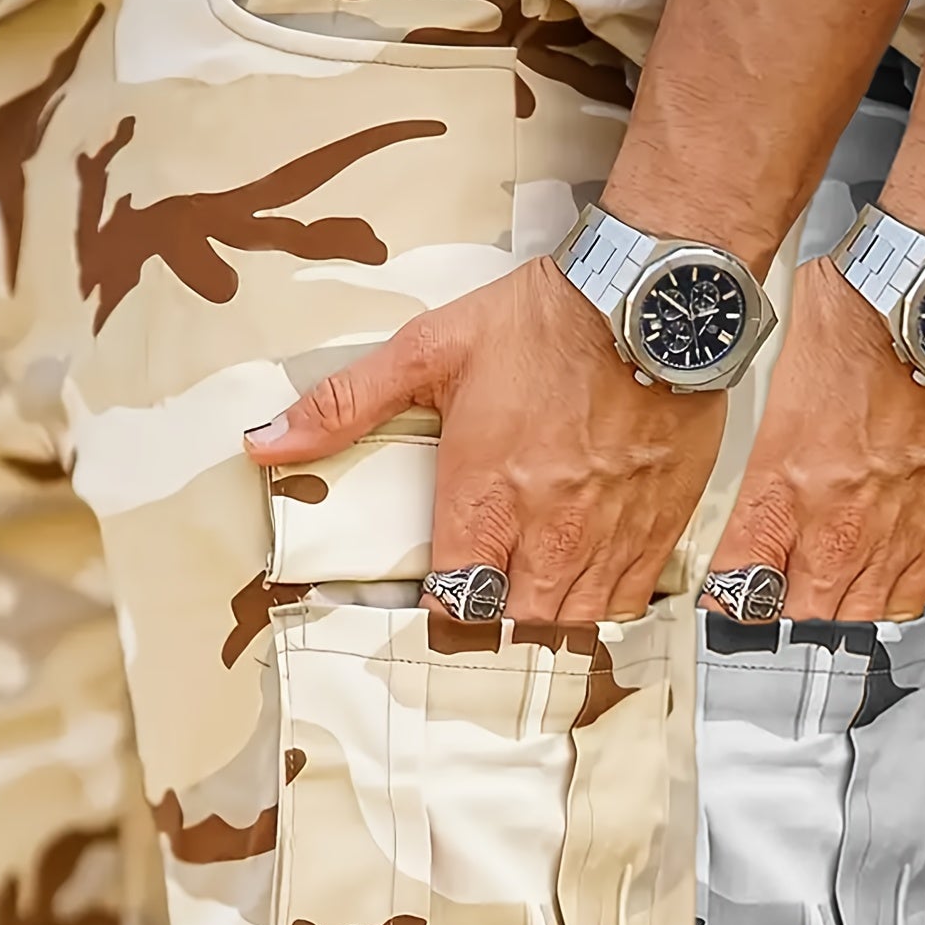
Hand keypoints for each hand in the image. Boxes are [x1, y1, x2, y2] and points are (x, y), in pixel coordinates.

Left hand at [244, 255, 726, 621]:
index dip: (444, 607)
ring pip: (574, 622)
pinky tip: (591, 572)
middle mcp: (547, 533)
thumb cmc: (543, 322)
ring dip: (550, 614)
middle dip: (498, 617)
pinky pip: (628, 600)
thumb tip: (267, 442)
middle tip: (492, 589)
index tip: (443, 590)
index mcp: (484, 500)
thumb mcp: (429, 350)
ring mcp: (607, 537)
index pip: (453, 604)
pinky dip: (606, 599)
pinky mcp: (657, 529)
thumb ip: (346, 406)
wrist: (650, 301)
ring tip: (538, 584)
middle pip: (516, 624)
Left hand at [701, 256, 924, 621]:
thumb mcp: (780, 387)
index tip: (725, 610)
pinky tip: (880, 598)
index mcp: (776, 491)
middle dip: (786, 619)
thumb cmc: (858, 324)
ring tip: (830, 613)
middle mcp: (829, 525)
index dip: (727, 606)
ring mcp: (886, 533)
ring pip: (853, 618)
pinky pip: (910, 596)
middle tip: (784, 613)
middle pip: (796, 617)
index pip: (734, 583)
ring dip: (838, 618)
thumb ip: (769, 451)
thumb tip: (759, 465)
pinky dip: (892, 604)